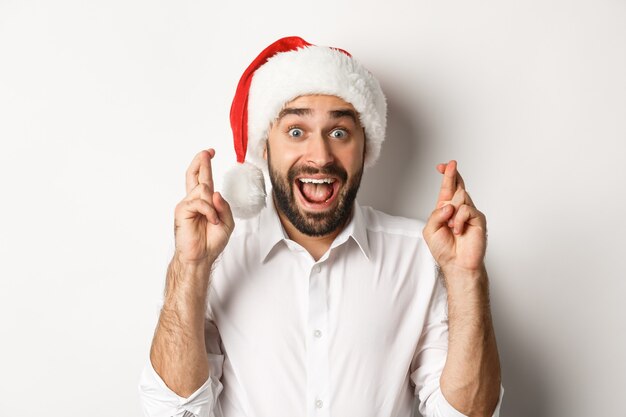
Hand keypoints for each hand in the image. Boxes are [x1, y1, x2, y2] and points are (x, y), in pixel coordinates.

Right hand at [173, 149, 234, 264]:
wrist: (200, 257)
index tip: (210, 153)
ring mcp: (187, 204)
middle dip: (201, 161)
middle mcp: (193, 200)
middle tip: (207, 152)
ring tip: (214, 220)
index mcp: (203, 202)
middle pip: (194, 175)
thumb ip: (224, 206)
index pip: (203, 179)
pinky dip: (210, 212)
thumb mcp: (227, 222)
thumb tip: (216, 192)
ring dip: (213, 204)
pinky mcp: (182, 210)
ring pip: (203, 189)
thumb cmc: (211, 241)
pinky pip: (200, 202)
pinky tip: (211, 221)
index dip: (205, 165)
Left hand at [423, 160, 486, 275]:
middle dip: (451, 174)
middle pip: (457, 186)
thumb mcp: (430, 230)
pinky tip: (459, 230)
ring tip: (451, 227)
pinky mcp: (478, 218)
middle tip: (450, 164)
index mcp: (446, 210)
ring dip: (452, 212)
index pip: (447, 189)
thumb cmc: (444, 249)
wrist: (457, 264)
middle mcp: (458, 209)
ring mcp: (469, 213)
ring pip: (461, 197)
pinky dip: (459, 220)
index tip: (442, 165)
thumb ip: (436, 214)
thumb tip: (449, 205)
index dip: (446, 176)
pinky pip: (466, 209)